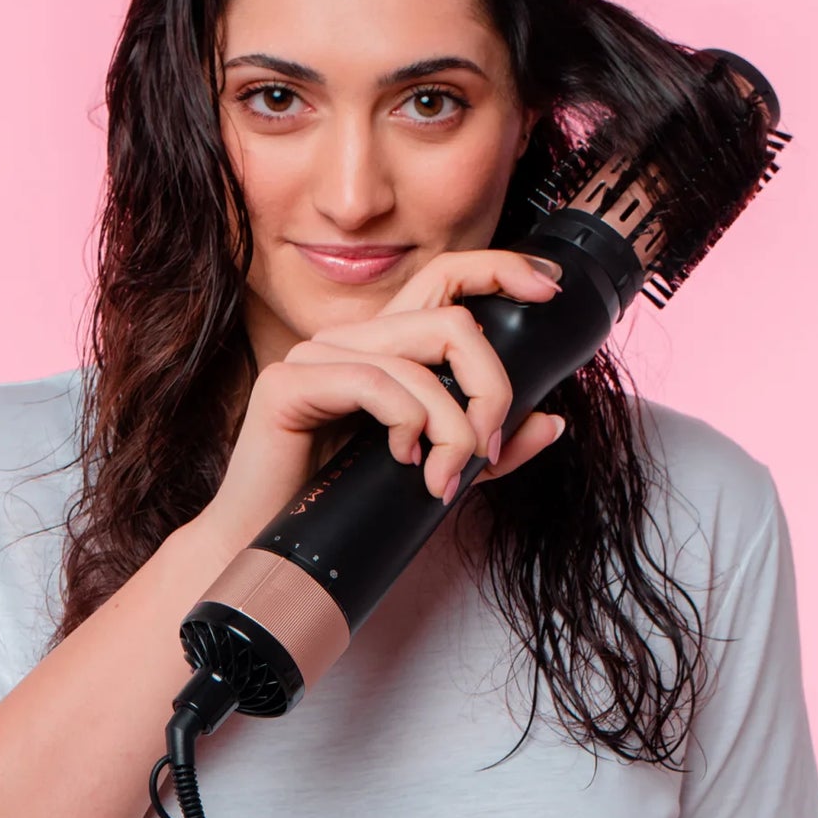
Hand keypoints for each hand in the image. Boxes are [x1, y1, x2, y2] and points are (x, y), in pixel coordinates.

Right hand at [195, 249, 568, 552]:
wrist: (266, 548)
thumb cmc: (342, 507)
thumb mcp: (435, 470)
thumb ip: (487, 446)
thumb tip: (550, 422)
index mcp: (382, 348)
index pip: (444, 278)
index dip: (499, 269)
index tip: (547, 291)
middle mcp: (349, 340)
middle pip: (451, 320)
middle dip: (490, 385)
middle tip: (487, 448)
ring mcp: (316, 355)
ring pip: (420, 359)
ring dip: (452, 426)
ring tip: (443, 479)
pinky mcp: (290, 382)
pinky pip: (376, 382)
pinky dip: (407, 422)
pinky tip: (402, 459)